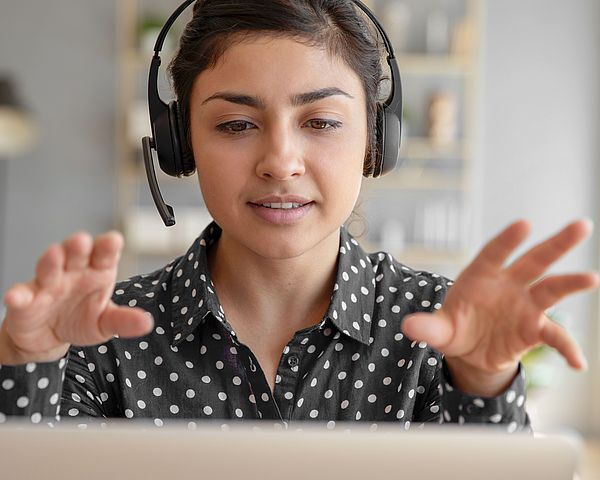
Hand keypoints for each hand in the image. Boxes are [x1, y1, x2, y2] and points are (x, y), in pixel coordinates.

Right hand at [0, 231, 152, 364]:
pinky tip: (17, 297)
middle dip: (78, 246)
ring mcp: (48, 284)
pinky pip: (21, 295)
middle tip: (82, 240)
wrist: (49, 338)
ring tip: (54, 254)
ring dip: (51, 260)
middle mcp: (73, 272)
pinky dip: (18, 295)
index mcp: (97, 272)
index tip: (114, 240)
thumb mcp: (106, 323)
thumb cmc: (81, 320)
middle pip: (76, 254)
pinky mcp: (25, 301)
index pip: (105, 255)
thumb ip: (124, 321)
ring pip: (49, 268)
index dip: (108, 246)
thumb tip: (147, 323)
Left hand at [401, 219, 598, 396]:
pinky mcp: (534, 328)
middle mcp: (508, 285)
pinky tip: (578, 363)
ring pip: (551, 289)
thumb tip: (409, 327)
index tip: (524, 224)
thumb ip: (428, 327)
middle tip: (581, 226)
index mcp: (480, 276)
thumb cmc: (454, 328)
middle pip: (534, 261)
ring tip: (592, 278)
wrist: (470, 351)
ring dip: (571, 283)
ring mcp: (524, 305)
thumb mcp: (439, 330)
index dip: (507, 240)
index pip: (494, 253)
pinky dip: (567, 348)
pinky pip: (555, 336)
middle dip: (556, 244)